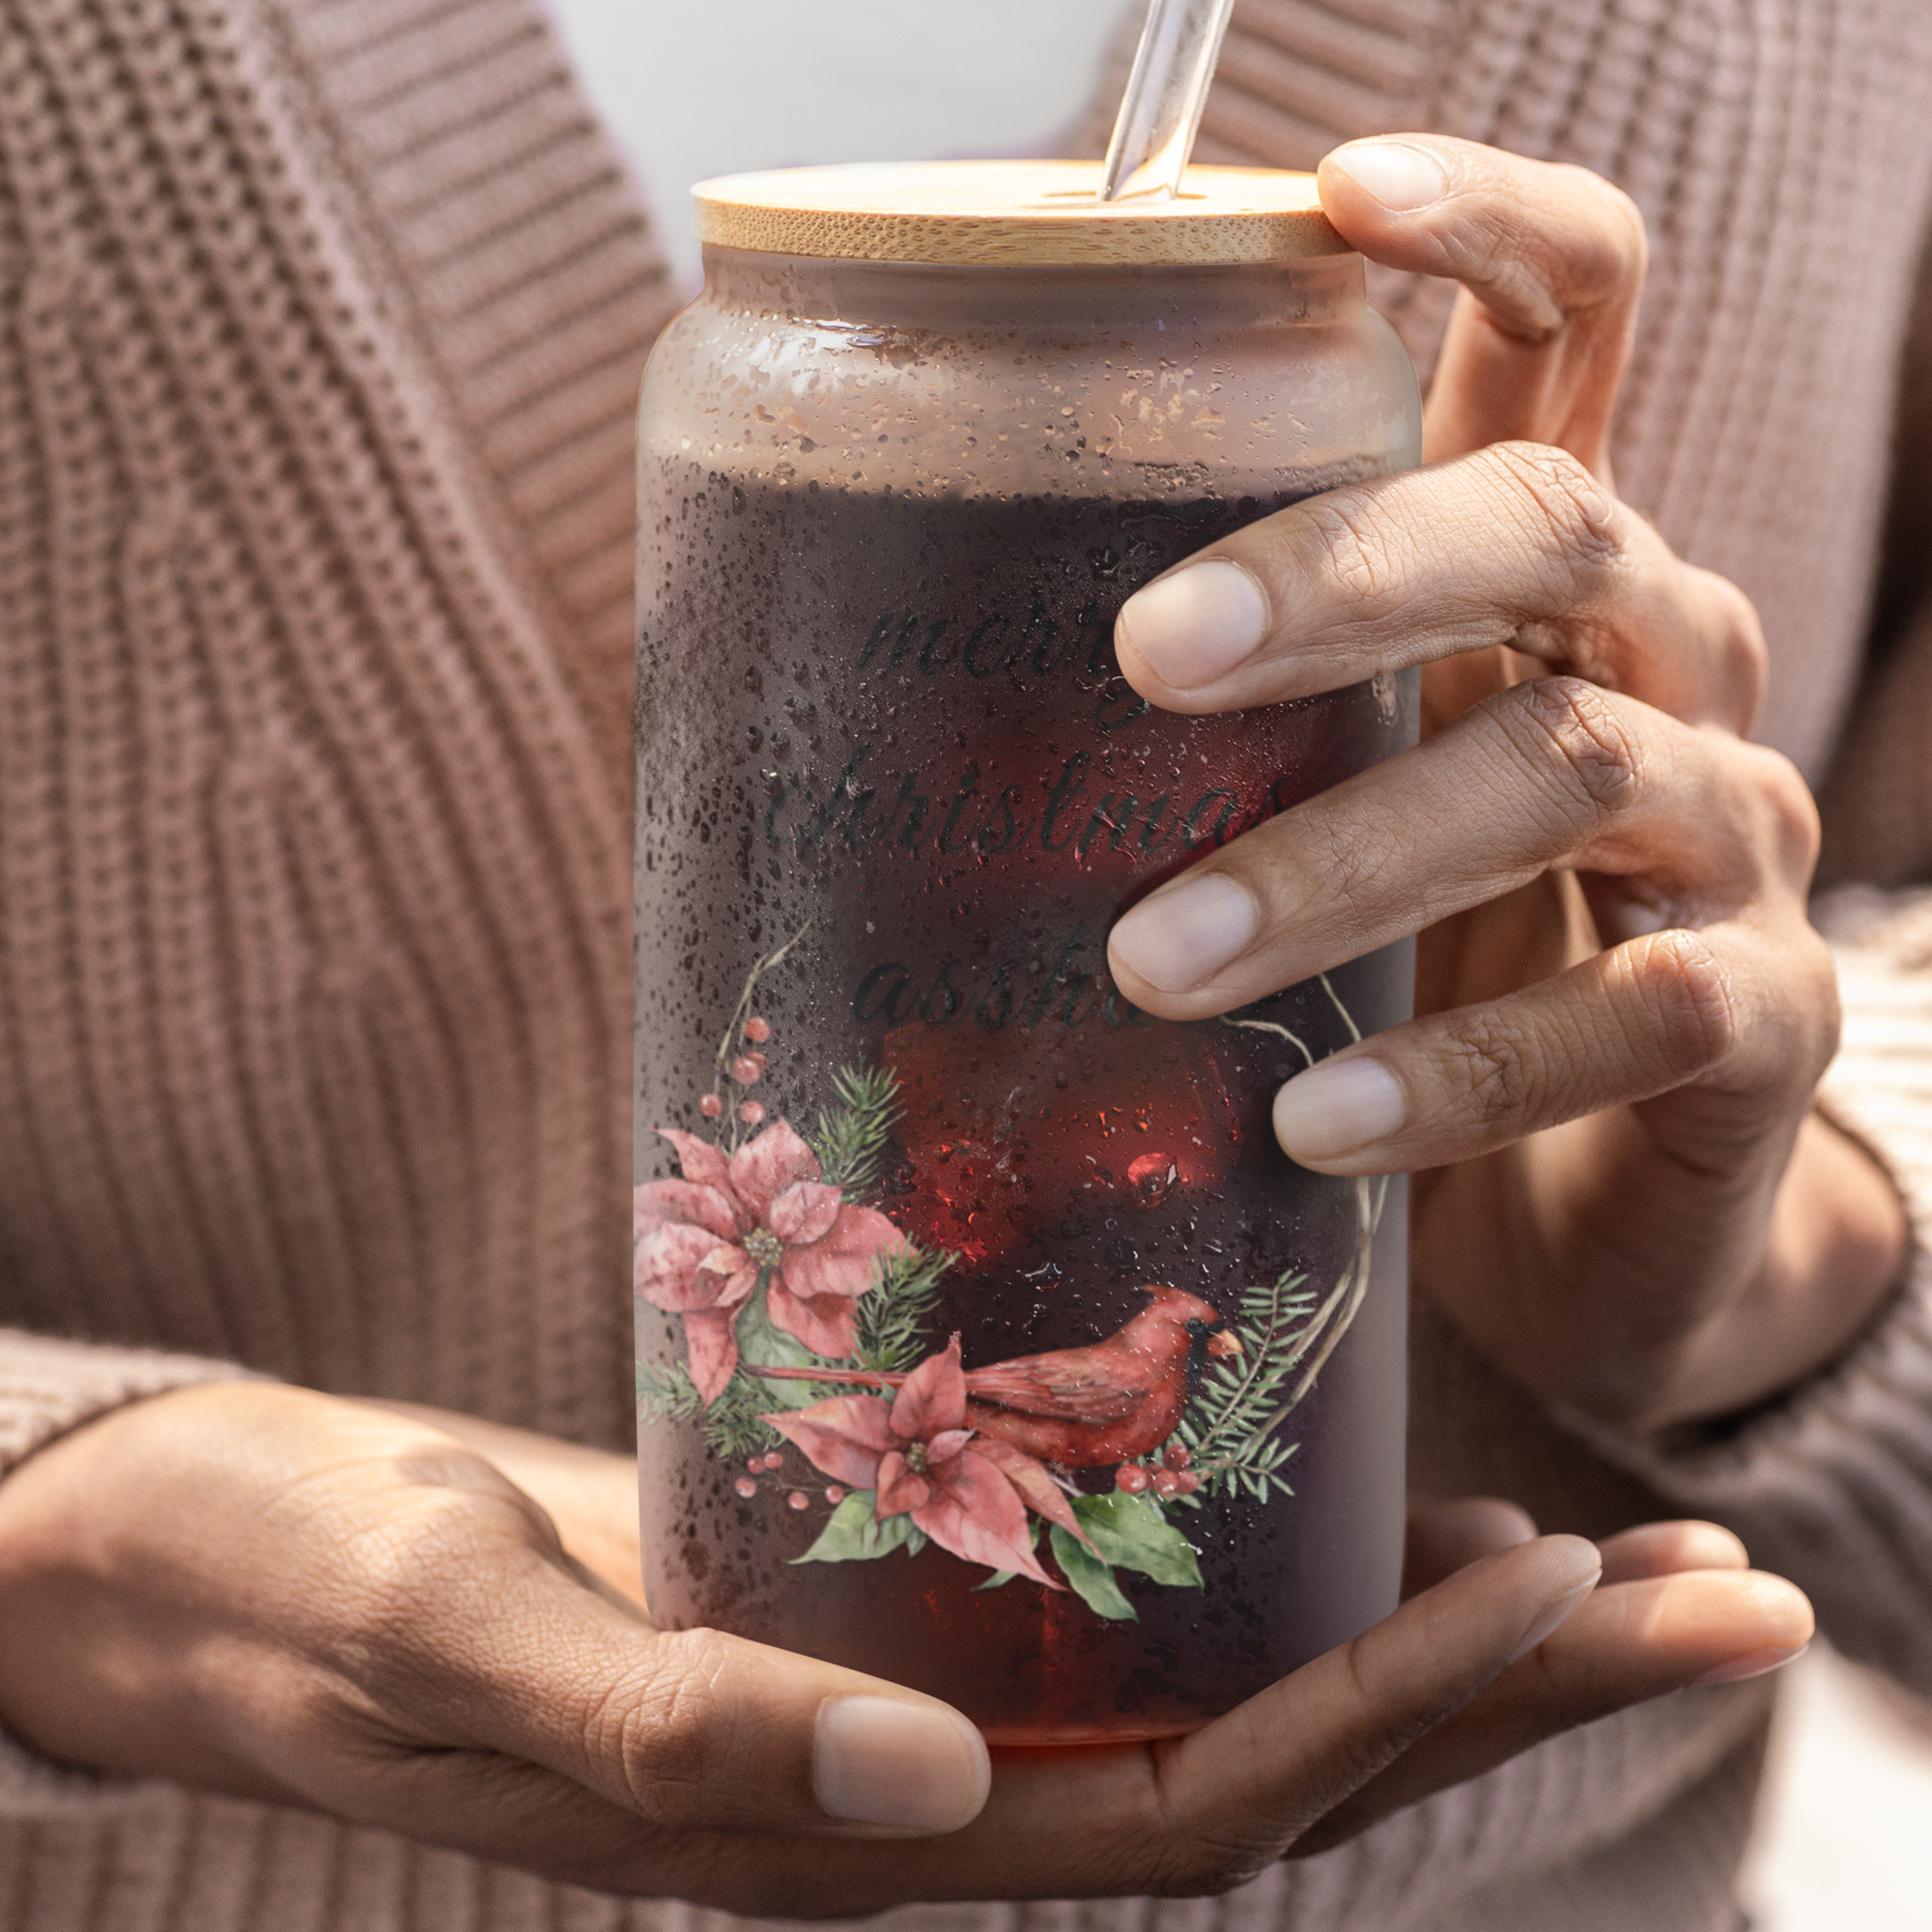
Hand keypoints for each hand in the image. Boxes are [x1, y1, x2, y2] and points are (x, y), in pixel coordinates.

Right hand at [0, 1382, 1807, 1911]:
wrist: (231, 1566)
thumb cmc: (304, 1602)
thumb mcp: (451, 1644)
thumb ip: (670, 1739)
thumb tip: (921, 1795)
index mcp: (841, 1841)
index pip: (1192, 1816)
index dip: (1413, 1727)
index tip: (1608, 1604)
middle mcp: (908, 1793)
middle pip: (1264, 1766)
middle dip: (1501, 1686)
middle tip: (1717, 1571)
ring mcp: (898, 1701)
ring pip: (1215, 1695)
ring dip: (1422, 1635)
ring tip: (1616, 1546)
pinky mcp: (866, 1603)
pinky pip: (1103, 1610)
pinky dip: (1260, 1564)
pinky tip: (1368, 1494)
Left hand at [1106, 136, 1907, 1431]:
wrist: (1582, 1187)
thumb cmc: (1419, 959)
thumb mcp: (1323, 797)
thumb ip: (1213, 726)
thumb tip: (884, 713)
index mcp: (1544, 574)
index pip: (1569, 323)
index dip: (1485, 229)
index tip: (1336, 192)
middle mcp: (1664, 654)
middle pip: (1545, 526)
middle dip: (1342, 576)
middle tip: (1143, 660)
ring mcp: (1734, 828)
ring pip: (1571, 770)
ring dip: (1341, 863)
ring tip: (1150, 965)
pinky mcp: (1763, 1014)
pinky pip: (1637, 1015)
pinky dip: (1458, 1068)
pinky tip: (1313, 1121)